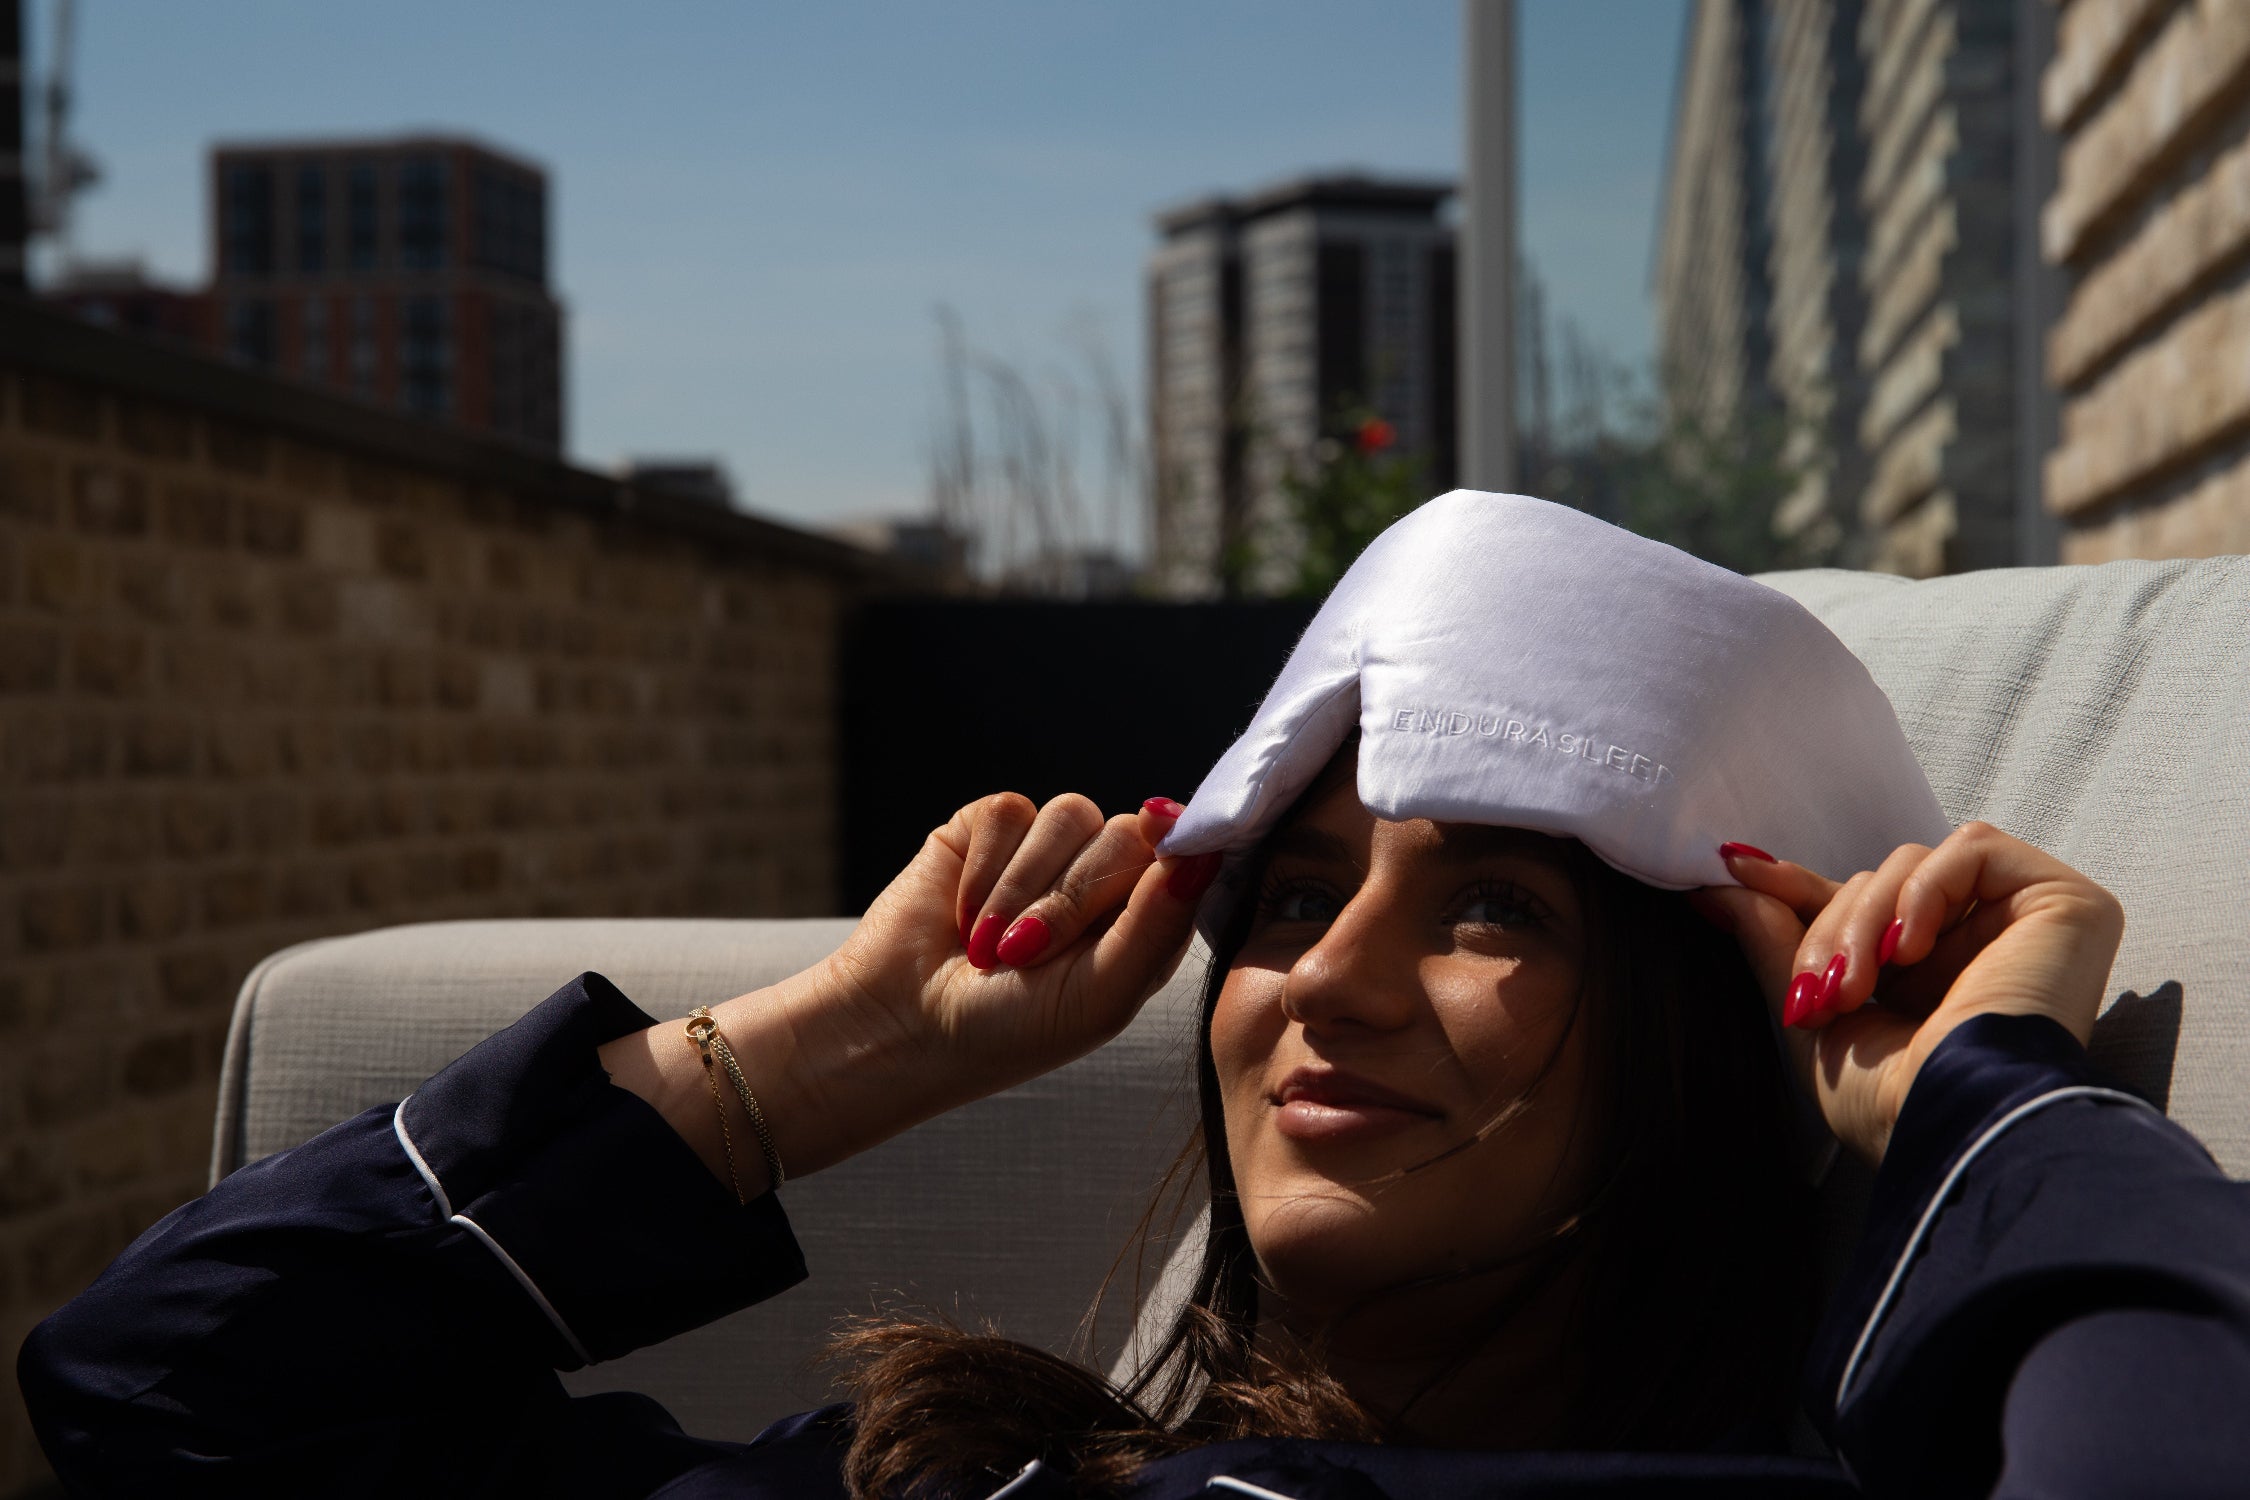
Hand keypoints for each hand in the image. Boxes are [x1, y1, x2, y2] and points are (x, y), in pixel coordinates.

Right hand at [599, 791, 1220, 1198]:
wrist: (904, 1024)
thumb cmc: (1011, 1029)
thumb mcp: (1100, 993)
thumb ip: (1157, 923)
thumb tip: (1203, 850)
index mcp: (1144, 918)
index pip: (1186, 861)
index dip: (1178, 857)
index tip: (1170, 864)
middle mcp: (1104, 876)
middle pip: (1130, 833)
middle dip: (1074, 898)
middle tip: (1027, 955)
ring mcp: (1048, 848)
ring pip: (1072, 815)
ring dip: (1025, 891)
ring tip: (991, 947)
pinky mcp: (991, 827)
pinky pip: (1011, 813)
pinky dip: (986, 871)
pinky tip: (963, 915)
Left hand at [1697, 824, 2124, 1163]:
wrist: (1959, 1125)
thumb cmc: (1893, 1106)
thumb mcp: (1814, 1022)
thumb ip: (1774, 945)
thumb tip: (1721, 885)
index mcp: (1929, 983)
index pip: (1859, 908)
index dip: (1796, 890)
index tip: (1731, 874)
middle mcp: (1979, 948)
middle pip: (1876, 883)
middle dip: (1828, 930)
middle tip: (1819, 994)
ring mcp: (2023, 923)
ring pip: (1912, 863)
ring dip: (1865, 918)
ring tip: (1859, 987)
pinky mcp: (2066, 902)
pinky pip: (1972, 848)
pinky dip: (1924, 890)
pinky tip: (1913, 951)